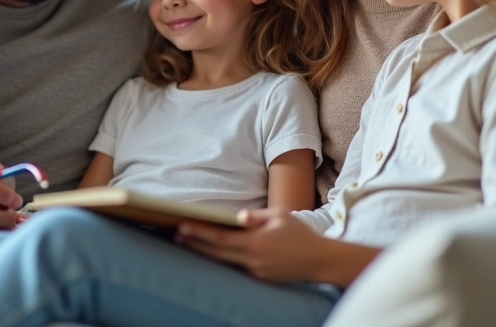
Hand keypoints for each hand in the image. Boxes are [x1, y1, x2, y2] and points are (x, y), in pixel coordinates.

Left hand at [175, 208, 325, 283]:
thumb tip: (237, 216)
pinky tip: (212, 252)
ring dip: (205, 253)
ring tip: (187, 243)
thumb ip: (256, 216)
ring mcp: (255, 272)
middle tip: (176, 235)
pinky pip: (236, 268)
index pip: (220, 239)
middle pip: (216, 253)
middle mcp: (253, 260)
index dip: (199, 233)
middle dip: (195, 244)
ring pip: (224, 262)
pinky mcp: (259, 279)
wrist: (319, 261)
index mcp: (256, 243)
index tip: (183, 227)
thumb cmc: (300, 234)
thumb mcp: (280, 216)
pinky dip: (222, 259)